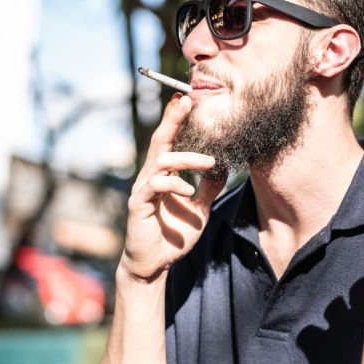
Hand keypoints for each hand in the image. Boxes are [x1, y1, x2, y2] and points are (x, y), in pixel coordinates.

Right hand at [122, 94, 225, 280]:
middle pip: (161, 141)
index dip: (176, 120)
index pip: (170, 142)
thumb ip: (209, 188)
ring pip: (161, 161)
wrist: (154, 265)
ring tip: (209, 163)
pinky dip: (174, 185)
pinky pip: (155, 187)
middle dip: (173, 120)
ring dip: (187, 159)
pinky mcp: (138, 205)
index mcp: (164, 175)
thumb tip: (225, 167)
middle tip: (187, 101)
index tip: (187, 99)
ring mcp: (143, 190)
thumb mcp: (199, 209)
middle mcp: (151, 177)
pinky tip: (189, 192)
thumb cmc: (173, 236)